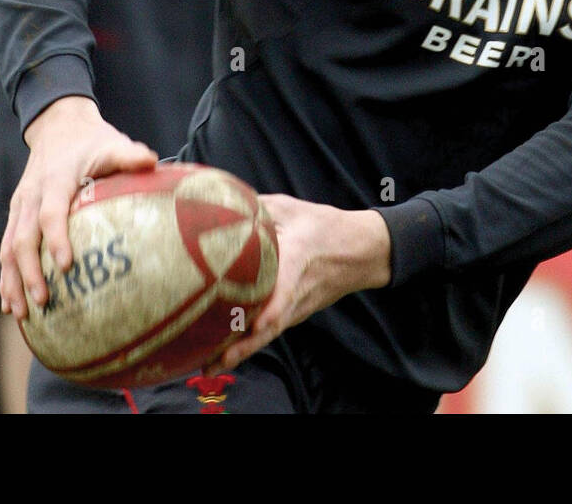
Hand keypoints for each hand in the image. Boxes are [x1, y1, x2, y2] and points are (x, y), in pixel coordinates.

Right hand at [0, 95, 156, 318]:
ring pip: (8, 248)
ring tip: (21, 314)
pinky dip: (6, 276)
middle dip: (30, 272)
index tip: (66, 265)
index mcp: (54, 180)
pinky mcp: (16, 214)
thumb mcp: (111, 143)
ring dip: (13, 281)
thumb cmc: (92, 140)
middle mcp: (31, 196)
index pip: (51, 213)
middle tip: (44, 301)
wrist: (58, 126)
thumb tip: (152, 161)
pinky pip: (5, 248)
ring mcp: (20, 206)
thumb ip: (129, 155)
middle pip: (23, 238)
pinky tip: (11, 303)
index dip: (56, 239)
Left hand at [203, 193, 391, 374]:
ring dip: (241, 351)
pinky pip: (270, 331)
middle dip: (245, 344)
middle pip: (272, 323)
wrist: (362, 252)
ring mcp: (298, 306)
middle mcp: (298, 289)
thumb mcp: (292, 209)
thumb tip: (218, 204)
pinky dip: (248, 345)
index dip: (273, 307)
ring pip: (269, 333)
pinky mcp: (295, 314)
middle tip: (214, 361)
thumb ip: (257, 208)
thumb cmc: (324, 227)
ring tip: (209, 367)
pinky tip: (222, 356)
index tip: (256, 324)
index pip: (288, 285)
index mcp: (299, 258)